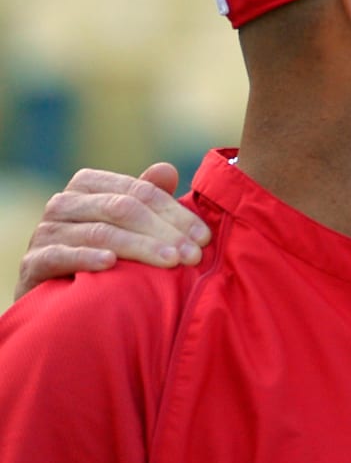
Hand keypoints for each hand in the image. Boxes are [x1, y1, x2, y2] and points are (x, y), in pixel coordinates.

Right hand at [14, 162, 211, 299]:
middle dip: (165, 232)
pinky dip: (87, 257)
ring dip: (140, 247)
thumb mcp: (128, 223)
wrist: (56, 294)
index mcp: (89, 185)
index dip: (176, 213)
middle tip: (194, 255)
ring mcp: (46, 231)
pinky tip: (111, 264)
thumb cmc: (101, 253)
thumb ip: (147, 196)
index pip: (140, 192)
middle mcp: (64, 203)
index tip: (205, 237)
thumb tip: (168, 168)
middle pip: (123, 209)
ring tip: (171, 261)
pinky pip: (61, 255)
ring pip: (100, 232)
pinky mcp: (34, 262)